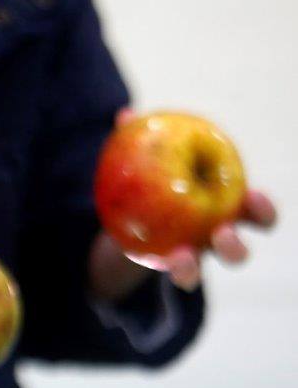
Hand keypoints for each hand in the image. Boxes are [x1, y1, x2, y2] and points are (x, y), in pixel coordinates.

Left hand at [89, 109, 278, 299]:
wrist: (131, 220)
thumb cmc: (153, 178)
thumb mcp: (148, 157)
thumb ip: (140, 138)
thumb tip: (124, 115)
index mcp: (224, 207)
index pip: (255, 211)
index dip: (262, 207)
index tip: (254, 197)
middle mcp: (216, 236)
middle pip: (237, 249)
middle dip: (236, 245)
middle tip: (222, 234)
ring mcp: (193, 258)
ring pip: (201, 271)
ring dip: (194, 267)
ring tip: (181, 258)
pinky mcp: (167, 269)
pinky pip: (167, 272)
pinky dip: (158, 263)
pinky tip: (138, 255)